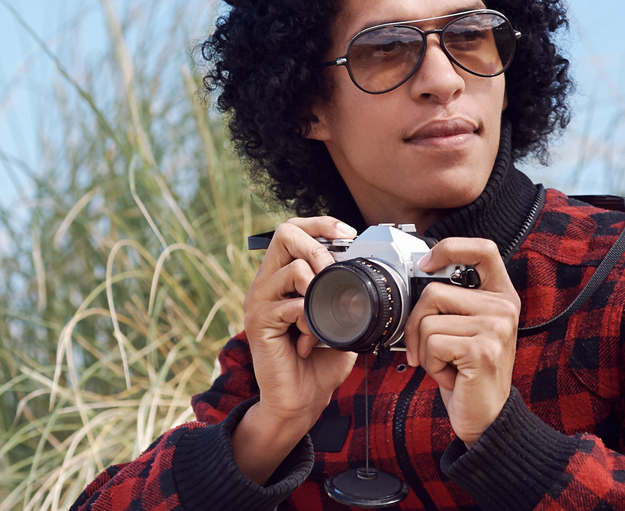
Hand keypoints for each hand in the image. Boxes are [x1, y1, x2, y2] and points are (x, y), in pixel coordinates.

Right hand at [242, 217, 358, 430]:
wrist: (301, 400)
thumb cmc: (319, 362)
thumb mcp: (338, 318)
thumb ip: (343, 292)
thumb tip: (366, 268)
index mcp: (280, 278)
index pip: (292, 230)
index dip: (320, 223)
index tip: (348, 233)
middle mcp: (264, 284)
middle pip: (284, 233)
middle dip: (319, 247)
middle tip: (334, 271)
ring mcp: (258, 302)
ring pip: (293, 269)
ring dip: (319, 291)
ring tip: (322, 318)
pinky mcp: (258, 323)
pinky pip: (292, 305)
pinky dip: (311, 320)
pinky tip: (312, 339)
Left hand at [403, 237, 519, 446]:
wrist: (486, 417)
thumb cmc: (469, 373)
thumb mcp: (467, 329)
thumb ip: (454, 301)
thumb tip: (418, 276)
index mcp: (501, 296)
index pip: (483, 250)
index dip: (450, 247)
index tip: (426, 264)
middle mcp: (504, 307)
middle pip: (434, 291)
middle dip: (417, 324)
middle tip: (430, 349)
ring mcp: (496, 327)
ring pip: (427, 320)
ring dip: (424, 350)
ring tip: (447, 364)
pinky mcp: (482, 350)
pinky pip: (432, 344)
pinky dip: (431, 365)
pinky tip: (451, 375)